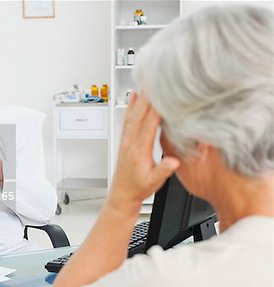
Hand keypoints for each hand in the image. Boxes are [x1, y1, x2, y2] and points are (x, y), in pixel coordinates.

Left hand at [110, 92, 179, 208]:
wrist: (122, 195)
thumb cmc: (138, 189)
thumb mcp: (154, 182)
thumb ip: (163, 170)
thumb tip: (173, 161)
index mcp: (139, 150)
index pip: (148, 125)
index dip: (155, 109)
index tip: (161, 95)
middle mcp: (130, 143)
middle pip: (139, 115)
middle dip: (147, 98)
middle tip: (154, 81)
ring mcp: (126, 141)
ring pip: (132, 115)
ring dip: (138, 99)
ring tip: (144, 83)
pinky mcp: (125, 141)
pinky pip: (127, 120)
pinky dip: (130, 107)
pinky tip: (132, 98)